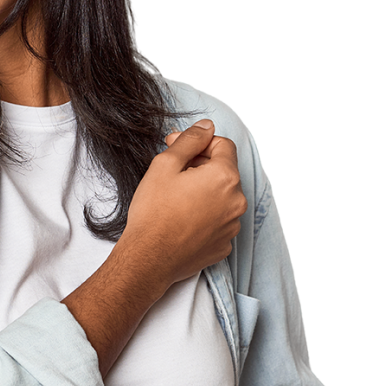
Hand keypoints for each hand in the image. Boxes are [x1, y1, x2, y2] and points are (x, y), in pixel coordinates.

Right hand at [123, 120, 247, 294]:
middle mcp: (237, 201)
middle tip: (173, 175)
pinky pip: (218, 221)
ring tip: (176, 201)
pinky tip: (183, 220)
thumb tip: (206, 127)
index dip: (200, 143)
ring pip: (222, 198)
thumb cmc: (154, 212)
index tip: (179, 149)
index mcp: (225, 177)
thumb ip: (189, 141)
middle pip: (224, 172)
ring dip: (204, 193)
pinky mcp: (224, 245)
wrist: (148, 258)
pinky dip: (205, 216)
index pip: (223, 145)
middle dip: (201, 168)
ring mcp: (232, 226)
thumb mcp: (164, 165)